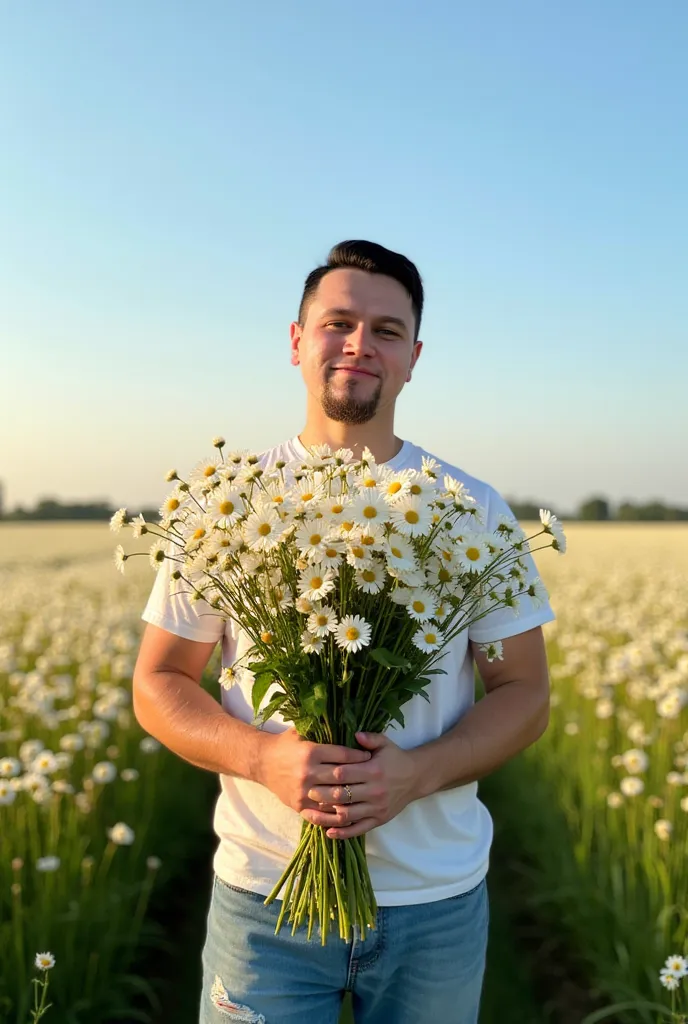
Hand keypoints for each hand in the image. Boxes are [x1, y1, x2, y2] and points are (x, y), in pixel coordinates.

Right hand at [256, 728, 372, 817]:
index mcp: (311, 752)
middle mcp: (308, 772)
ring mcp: (303, 791)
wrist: (261, 762)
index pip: (343, 755)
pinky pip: (321, 815)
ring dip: (350, 798)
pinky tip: (348, 814)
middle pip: (341, 777)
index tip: (370, 756)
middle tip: (372, 777)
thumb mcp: (301, 731)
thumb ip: (321, 729)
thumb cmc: (285, 744)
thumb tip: (345, 723)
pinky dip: (335, 816)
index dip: (359, 756)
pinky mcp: (298, 805)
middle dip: (359, 777)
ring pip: (333, 798)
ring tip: (364, 796)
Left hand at [303, 731, 419, 838]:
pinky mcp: (379, 820)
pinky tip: (329, 832)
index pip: (344, 775)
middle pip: (342, 796)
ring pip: (347, 815)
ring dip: (328, 816)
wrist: (416, 777)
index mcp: (373, 771)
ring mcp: (377, 808)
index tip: (313, 775)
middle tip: (309, 792)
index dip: (327, 776)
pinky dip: (343, 833)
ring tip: (313, 812)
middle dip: (323, 795)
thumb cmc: (395, 758)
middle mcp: (375, 791)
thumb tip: (354, 734)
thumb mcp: (384, 743)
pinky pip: (358, 829)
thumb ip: (369, 738)